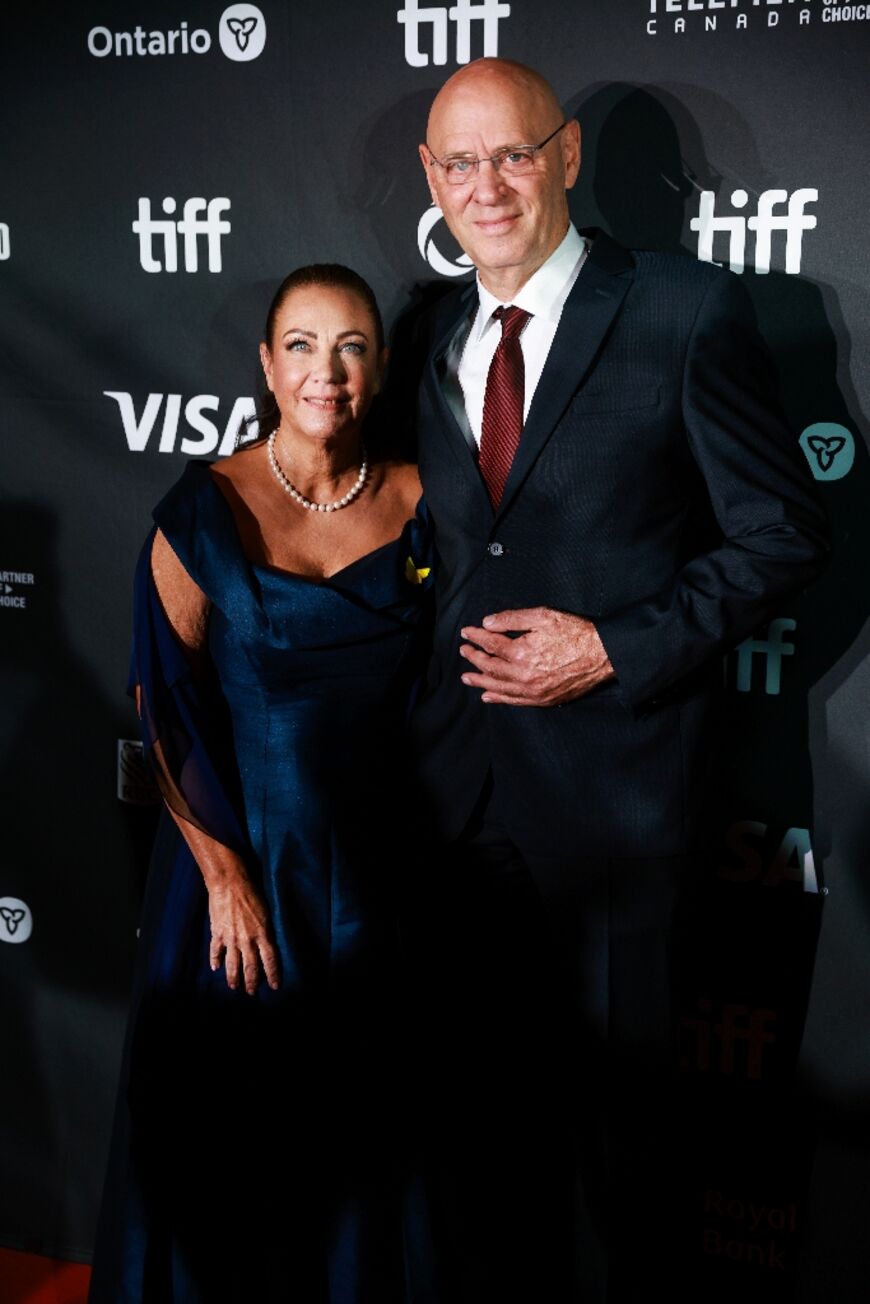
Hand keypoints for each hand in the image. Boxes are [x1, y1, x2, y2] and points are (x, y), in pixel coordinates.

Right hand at [207, 875, 280, 995]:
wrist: (230, 882)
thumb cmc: (252, 893)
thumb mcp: (266, 912)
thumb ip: (265, 930)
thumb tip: (266, 943)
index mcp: (263, 934)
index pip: (270, 960)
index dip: (272, 974)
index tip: (275, 986)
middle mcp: (247, 940)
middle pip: (251, 967)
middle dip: (252, 982)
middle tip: (251, 992)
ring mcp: (230, 938)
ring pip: (232, 964)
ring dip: (233, 977)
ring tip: (234, 986)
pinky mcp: (217, 932)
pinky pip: (216, 951)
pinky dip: (215, 960)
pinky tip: (215, 968)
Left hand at [459, 606, 614, 706]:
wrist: (603, 656)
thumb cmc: (575, 633)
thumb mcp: (543, 616)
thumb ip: (512, 618)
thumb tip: (487, 623)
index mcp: (521, 653)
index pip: (490, 644)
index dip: (476, 637)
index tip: (467, 632)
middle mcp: (522, 675)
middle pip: (490, 667)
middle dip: (474, 658)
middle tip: (464, 651)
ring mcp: (532, 690)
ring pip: (498, 687)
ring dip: (480, 681)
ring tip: (466, 677)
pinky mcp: (542, 699)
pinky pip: (514, 701)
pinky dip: (499, 698)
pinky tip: (488, 696)